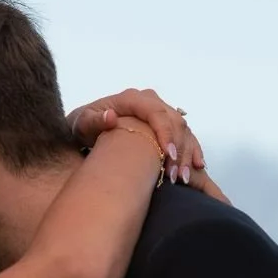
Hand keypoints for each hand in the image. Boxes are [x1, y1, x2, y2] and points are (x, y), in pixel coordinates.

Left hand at [68, 87, 204, 183]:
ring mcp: (158, 111)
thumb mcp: (81, 123)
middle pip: (174, 121)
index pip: (156, 112)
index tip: (168, 156)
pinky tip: (196, 167)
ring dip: (187, 153)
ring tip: (182, 179)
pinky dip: (192, 150)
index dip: (165, 133)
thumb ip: (94, 121)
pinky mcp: (163, 124)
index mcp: (131, 98)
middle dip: (178, 149)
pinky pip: (184, 134)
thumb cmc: (82, 126)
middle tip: (175, 176)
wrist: (84, 127)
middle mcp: (148, 101)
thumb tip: (110, 117)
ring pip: (183, 129)